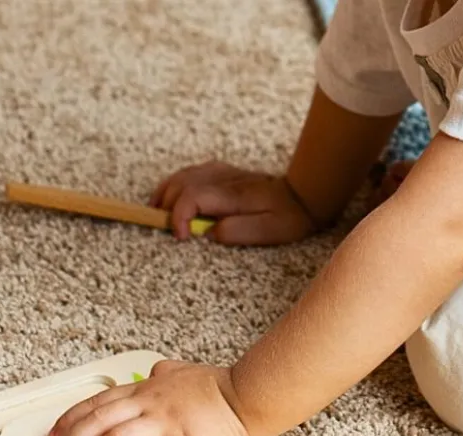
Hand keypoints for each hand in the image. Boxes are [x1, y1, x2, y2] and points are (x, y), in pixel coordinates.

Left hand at [47, 362, 259, 435]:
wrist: (248, 395)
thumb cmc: (218, 388)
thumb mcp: (181, 372)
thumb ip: (163, 374)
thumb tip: (156, 373)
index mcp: (143, 392)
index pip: (94, 405)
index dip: (69, 422)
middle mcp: (147, 406)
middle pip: (95, 423)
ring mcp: (165, 424)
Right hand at [150, 161, 314, 244]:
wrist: (304, 193)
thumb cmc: (289, 216)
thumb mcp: (270, 231)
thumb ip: (238, 231)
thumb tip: (208, 233)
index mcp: (232, 194)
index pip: (192, 197)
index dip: (179, 216)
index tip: (181, 237)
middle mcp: (222, 178)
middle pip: (180, 186)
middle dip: (167, 208)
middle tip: (168, 230)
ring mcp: (220, 171)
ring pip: (181, 177)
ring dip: (165, 195)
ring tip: (159, 215)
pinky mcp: (220, 171)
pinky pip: (189, 174)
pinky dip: (174, 187)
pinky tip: (171, 199)